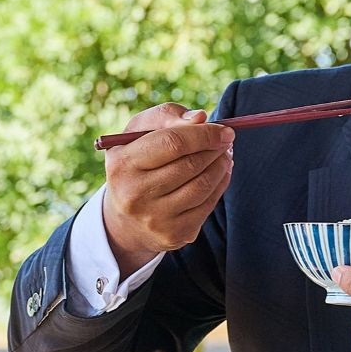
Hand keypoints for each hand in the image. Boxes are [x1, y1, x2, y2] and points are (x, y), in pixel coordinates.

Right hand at [100, 104, 233, 277]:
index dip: (204, 134)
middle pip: (190, 165)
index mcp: (123, 164)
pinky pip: (207, 205)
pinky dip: (220, 184)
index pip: (173, 143)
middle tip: (226, 140)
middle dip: (215, 149)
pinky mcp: (174, 234)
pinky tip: (221, 173)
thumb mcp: (138, 134)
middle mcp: (135, 194)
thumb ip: (167, 117)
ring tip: (224, 154)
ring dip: (221, 166)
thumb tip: (200, 118)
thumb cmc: (136, 163)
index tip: (225, 130)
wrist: (125, 220)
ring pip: (202, 185)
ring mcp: (155, 218)